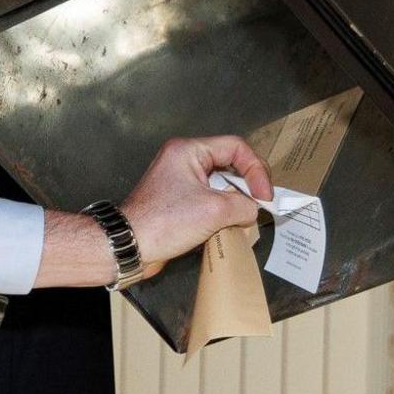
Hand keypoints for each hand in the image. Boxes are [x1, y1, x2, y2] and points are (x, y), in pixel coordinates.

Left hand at [121, 136, 271, 276]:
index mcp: (188, 150)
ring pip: (220, 182)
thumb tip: (253, 209)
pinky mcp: (177, 200)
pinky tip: (229, 224)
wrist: (129, 246)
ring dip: (235, 198)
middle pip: (228, 163)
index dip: (256, 169)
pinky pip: (208, 197)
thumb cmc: (164, 223)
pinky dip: (222, 209)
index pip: (236, 147)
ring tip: (245, 216)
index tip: (264, 196)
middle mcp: (183, 159)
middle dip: (247, 184)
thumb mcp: (213, 211)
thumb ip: (242, 205)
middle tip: (260, 204)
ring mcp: (179, 180)